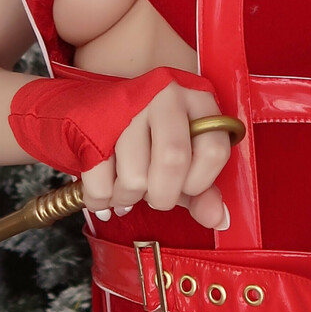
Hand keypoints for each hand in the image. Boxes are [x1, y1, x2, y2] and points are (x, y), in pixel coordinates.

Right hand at [81, 78, 234, 229]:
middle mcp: (166, 98)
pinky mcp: (92, 120)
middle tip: (155, 197)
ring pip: (134, 176)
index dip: (200, 183)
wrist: (120, 91)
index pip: (213, 151)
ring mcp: (128, 106)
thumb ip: (204, 190)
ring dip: (129, 198)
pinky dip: (100, 199)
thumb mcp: (188, 150)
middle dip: (163, 196)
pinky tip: (107, 193)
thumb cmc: (162, 130)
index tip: (187, 187)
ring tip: (129, 191)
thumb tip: (218, 220)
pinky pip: (98, 178)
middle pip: (172, 161)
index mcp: (200, 102)